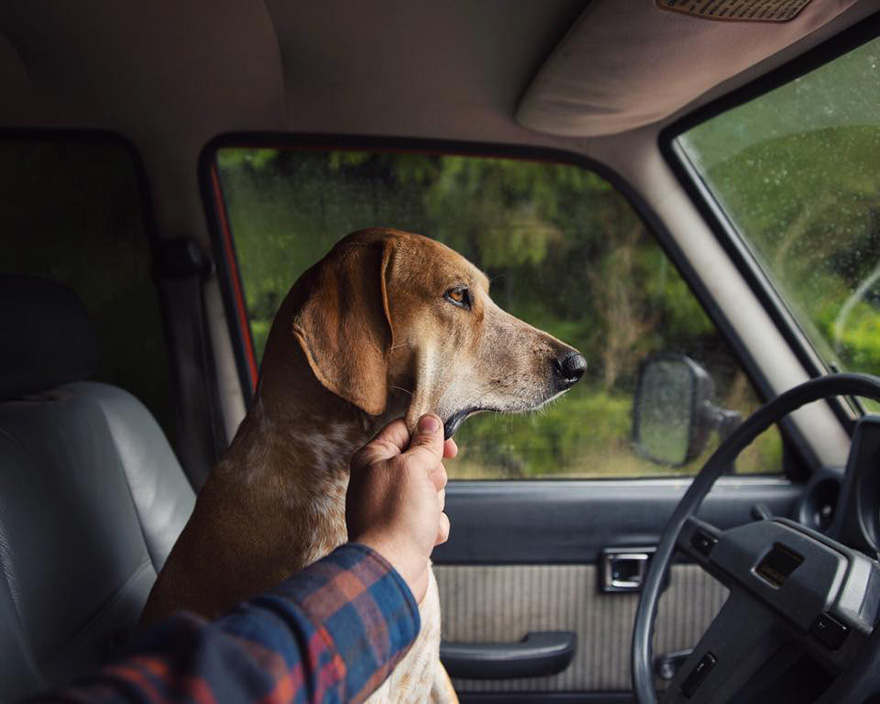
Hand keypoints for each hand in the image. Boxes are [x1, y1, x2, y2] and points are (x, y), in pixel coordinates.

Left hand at [346, 414, 456, 601]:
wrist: (391, 570)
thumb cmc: (397, 516)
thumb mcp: (414, 468)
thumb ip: (424, 444)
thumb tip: (430, 420)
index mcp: (372, 458)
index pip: (403, 429)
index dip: (429, 433)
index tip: (449, 447)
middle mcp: (379, 479)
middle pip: (422, 461)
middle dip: (434, 476)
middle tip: (427, 488)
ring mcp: (391, 505)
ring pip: (430, 489)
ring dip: (435, 503)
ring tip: (423, 517)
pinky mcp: (404, 528)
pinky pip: (431, 516)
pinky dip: (433, 525)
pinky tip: (425, 536)